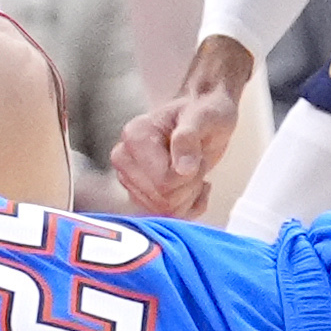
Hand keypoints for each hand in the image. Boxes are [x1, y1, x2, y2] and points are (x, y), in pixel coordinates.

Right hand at [109, 42, 252, 218]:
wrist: (205, 116)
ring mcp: (129, 179)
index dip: (189, 174)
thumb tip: (182, 169)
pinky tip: (193, 185)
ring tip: (192, 169)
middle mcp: (124, 160)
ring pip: (165, 212)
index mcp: (134, 137)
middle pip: (163, 200)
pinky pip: (166, 218)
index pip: (163, 182)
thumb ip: (189, 138)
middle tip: (196, 160)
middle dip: (189, 185)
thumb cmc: (206, 112)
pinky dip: (188, 206)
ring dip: (189, 195)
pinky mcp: (139, 194)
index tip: (195, 153)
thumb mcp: (205, 117)